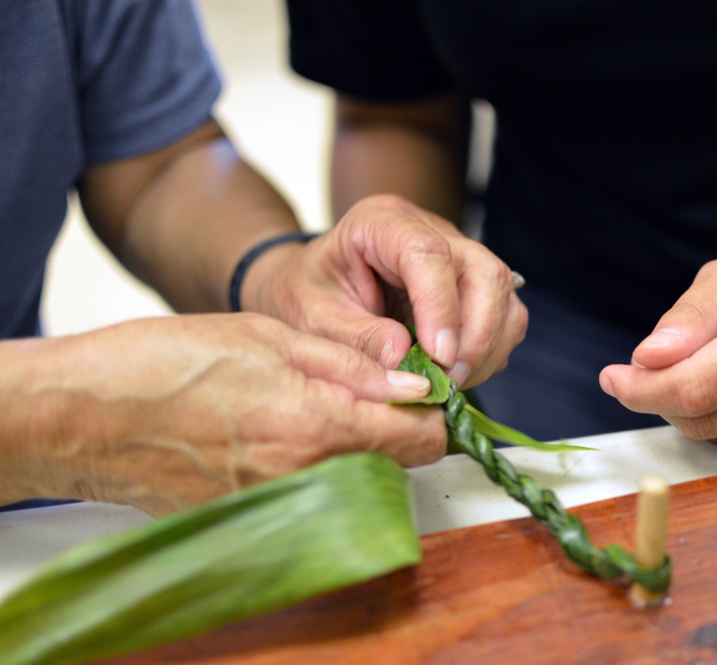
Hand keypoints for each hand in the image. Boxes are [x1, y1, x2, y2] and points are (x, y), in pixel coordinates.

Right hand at [3, 314, 445, 514]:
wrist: (85, 417)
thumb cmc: (167, 363)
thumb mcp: (268, 337)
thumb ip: (350, 364)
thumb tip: (414, 382)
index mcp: (317, 422)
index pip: (421, 439)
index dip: (433, 412)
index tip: (425, 391)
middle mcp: (307, 476)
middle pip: (395, 466)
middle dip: (398, 431)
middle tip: (372, 392)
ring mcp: (280, 507)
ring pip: (357, 482)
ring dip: (358, 449)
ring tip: (316, 407)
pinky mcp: (254, 521)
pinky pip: (313, 498)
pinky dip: (317, 469)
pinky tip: (281, 436)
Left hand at [243, 194, 527, 387]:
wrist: (312, 285)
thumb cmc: (306, 293)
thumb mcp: (311, 316)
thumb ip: (355, 337)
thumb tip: (404, 359)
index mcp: (382, 223)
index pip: (428, 253)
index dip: (441, 307)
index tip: (438, 357)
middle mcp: (431, 230)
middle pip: (485, 271)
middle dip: (477, 334)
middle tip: (448, 381)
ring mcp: (458, 255)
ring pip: (504, 294)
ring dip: (489, 347)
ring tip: (450, 382)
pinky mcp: (472, 284)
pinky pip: (505, 315)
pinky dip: (491, 351)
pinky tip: (457, 372)